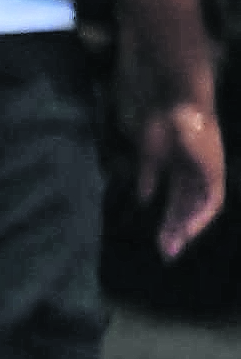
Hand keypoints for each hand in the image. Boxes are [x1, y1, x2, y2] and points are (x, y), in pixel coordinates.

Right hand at [135, 93, 225, 259]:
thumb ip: (148, 176)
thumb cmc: (159, 122)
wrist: (174, 105)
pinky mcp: (213, 172)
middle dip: (175, 231)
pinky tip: (187, 230)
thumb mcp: (149, 155)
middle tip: (166, 253)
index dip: (169, 220)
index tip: (159, 240)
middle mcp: (196, 174)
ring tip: (173, 247)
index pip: (177, 201)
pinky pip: (211, 202)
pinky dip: (199, 217)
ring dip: (187, 228)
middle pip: (186, 209)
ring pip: (199, 209)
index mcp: (180, 169)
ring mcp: (206, 173)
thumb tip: (144, 198)